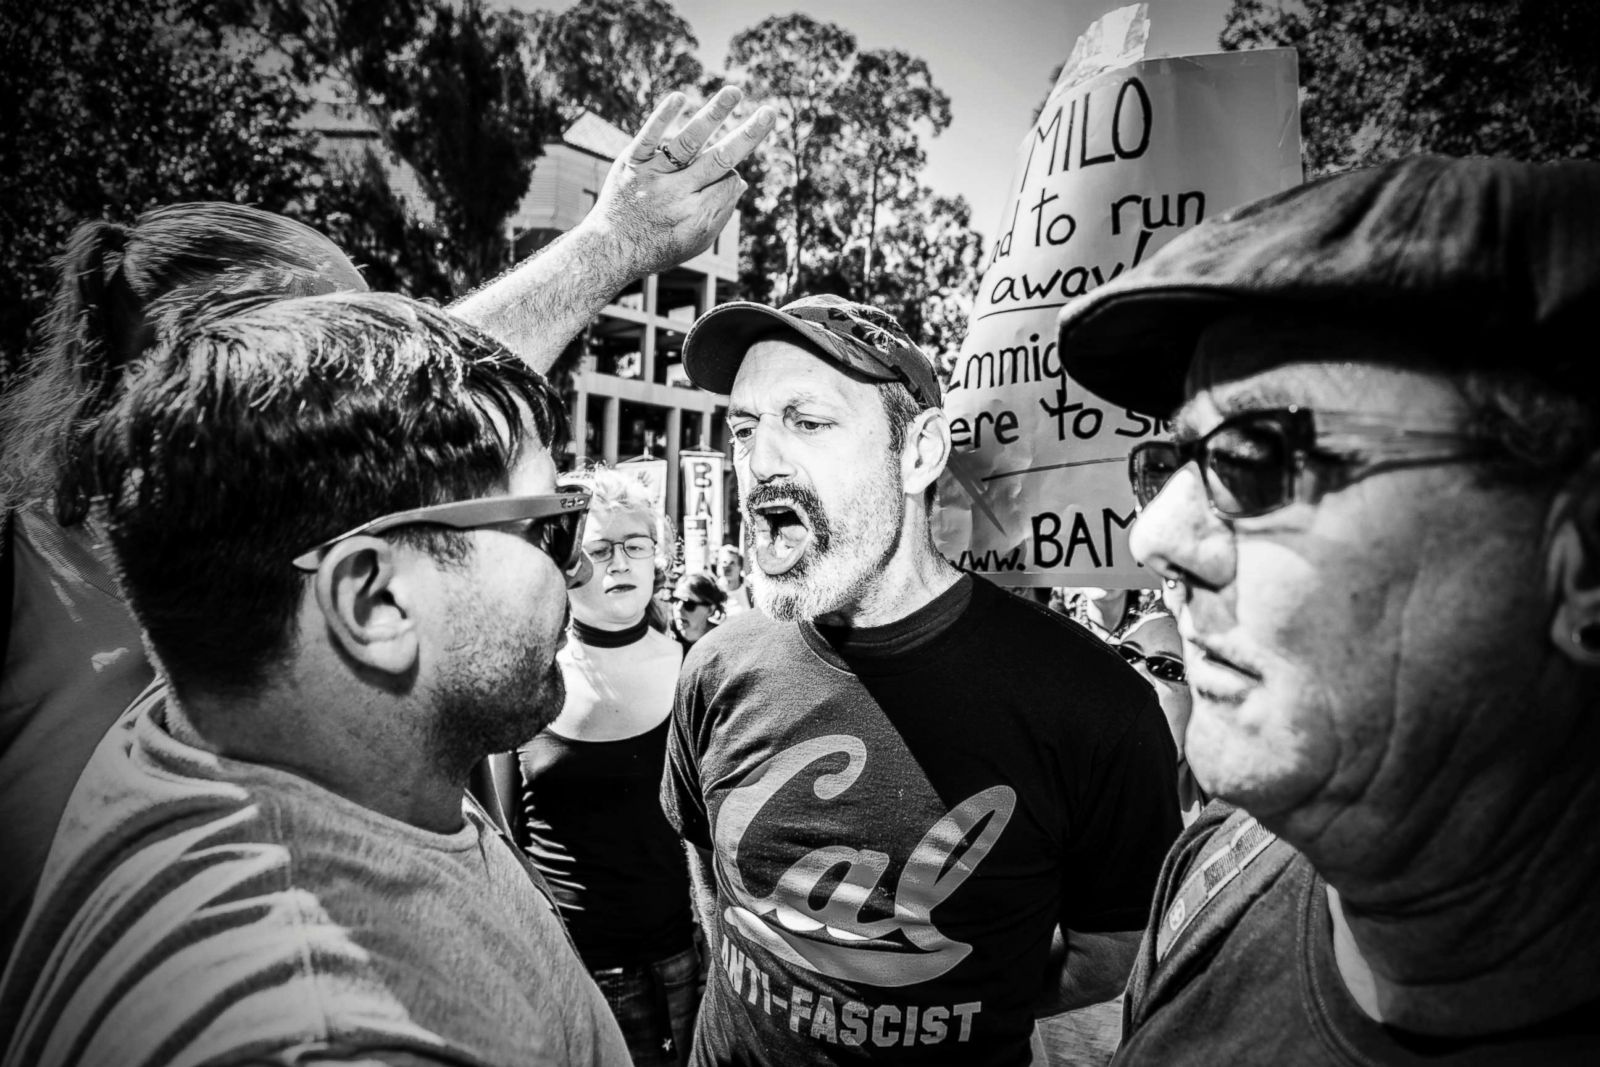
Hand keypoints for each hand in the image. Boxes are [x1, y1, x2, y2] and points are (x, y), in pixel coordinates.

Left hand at [589, 85, 775, 276]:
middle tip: (770, 112)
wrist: (611, 249)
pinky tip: (679, 98)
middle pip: (719, 159)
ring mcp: (654, 175)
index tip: (721, 181)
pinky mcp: (632, 162)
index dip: (732, 178)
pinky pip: (648, 137)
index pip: (729, 182)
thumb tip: (740, 179)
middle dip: (747, 135)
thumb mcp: (696, 242)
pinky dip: (662, 117)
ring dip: (713, 115)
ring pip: (687, 142)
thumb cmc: (660, 246)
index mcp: (698, 215)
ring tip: (734, 92)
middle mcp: (678, 193)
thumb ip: (720, 212)